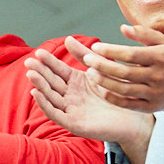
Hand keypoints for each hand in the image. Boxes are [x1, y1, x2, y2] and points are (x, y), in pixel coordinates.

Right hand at [26, 40, 155, 147]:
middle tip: (29, 61)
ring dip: (40, 86)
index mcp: (76, 83)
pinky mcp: (73, 124)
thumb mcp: (100, 71)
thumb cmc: (119, 95)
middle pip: (51, 83)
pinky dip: (45, 105)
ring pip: (51, 97)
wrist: (134, 119)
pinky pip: (56, 114)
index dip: (48, 61)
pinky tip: (37, 94)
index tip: (38, 52)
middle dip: (40, 72)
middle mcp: (70, 96)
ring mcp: (71, 110)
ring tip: (31, 74)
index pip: (58, 70)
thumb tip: (67, 38)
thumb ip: (84, 56)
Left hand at [78, 24, 163, 112]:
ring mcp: (154, 93)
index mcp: (159, 57)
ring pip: (124, 89)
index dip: (111, 51)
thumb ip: (144, 33)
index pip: (131, 54)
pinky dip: (113, 98)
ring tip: (90, 74)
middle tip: (87, 60)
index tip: (95, 47)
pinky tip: (101, 90)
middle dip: (103, 66)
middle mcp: (157, 76)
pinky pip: (128, 104)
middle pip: (125, 73)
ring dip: (105, 82)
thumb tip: (123, 28)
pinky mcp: (150, 107)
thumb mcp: (163, 42)